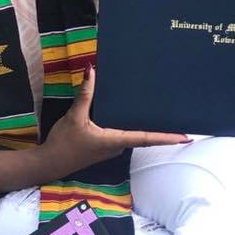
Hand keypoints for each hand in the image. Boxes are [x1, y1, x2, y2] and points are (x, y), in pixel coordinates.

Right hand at [41, 65, 190, 177]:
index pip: (146, 138)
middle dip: (162, 132)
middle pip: (144, 138)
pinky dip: (134, 129)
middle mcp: (117, 146)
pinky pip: (124, 136)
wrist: (49, 163)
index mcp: (115, 140)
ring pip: (134, 137)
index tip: (185, 137)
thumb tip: (92, 71)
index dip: (166, 137)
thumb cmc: (63, 142)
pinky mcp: (104, 148)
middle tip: (180, 122)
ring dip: (148, 130)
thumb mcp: (74, 116)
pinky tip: (134, 118)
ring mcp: (111, 149)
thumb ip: (85, 94)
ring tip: (163, 117)